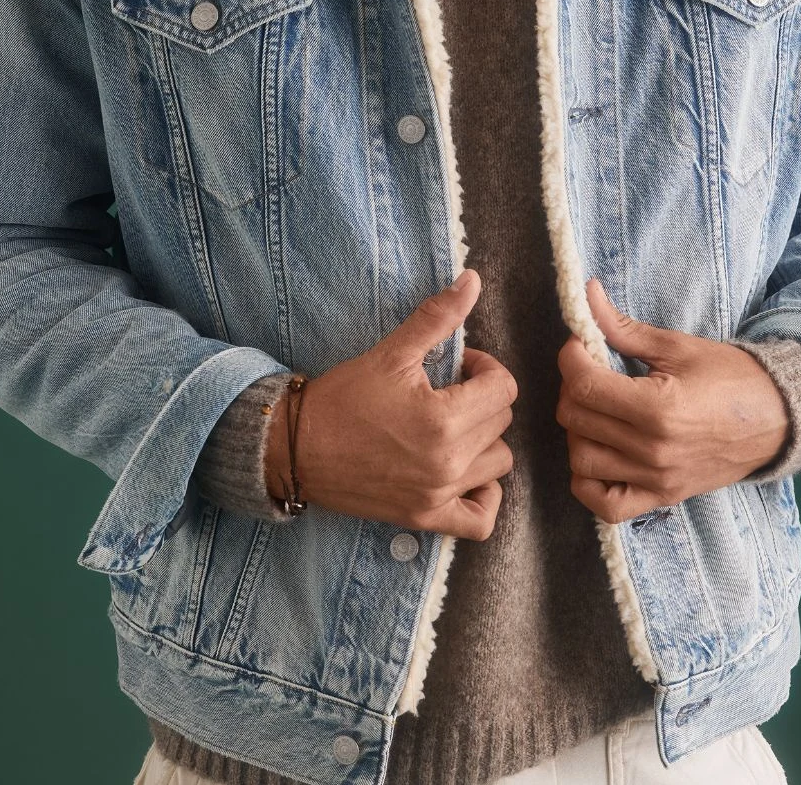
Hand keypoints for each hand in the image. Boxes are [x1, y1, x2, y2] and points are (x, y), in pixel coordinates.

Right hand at [265, 268, 517, 540]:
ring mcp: (438, 495)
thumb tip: (472, 280)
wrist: (297, 447)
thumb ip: (437, 317)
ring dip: (484, 441)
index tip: (458, 367)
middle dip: (481, 399)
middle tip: (447, 391)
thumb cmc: (344, 397)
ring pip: (499, 464)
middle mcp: (448, 463)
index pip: (504, 388)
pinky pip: (481, 520)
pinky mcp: (425, 518)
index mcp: (444, 419)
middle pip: (501, 422)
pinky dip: (483, 496)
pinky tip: (466, 474)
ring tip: (453, 426)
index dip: (484, 368)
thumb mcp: (393, 352)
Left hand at [555, 277, 789, 523]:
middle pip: (575, 420)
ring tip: (597, 408)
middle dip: (572, 387)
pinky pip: (605, 505)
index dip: (571, 357)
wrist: (777, 418)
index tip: (580, 343)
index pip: (584, 384)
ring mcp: (656, 479)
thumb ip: (624, 328)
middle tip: (590, 370)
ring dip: (577, 430)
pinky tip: (598, 452)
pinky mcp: (661, 498)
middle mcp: (653, 450)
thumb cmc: (730, 376)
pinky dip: (588, 482)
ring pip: (581, 460)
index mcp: (658, 408)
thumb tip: (587, 293)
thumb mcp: (677, 346)